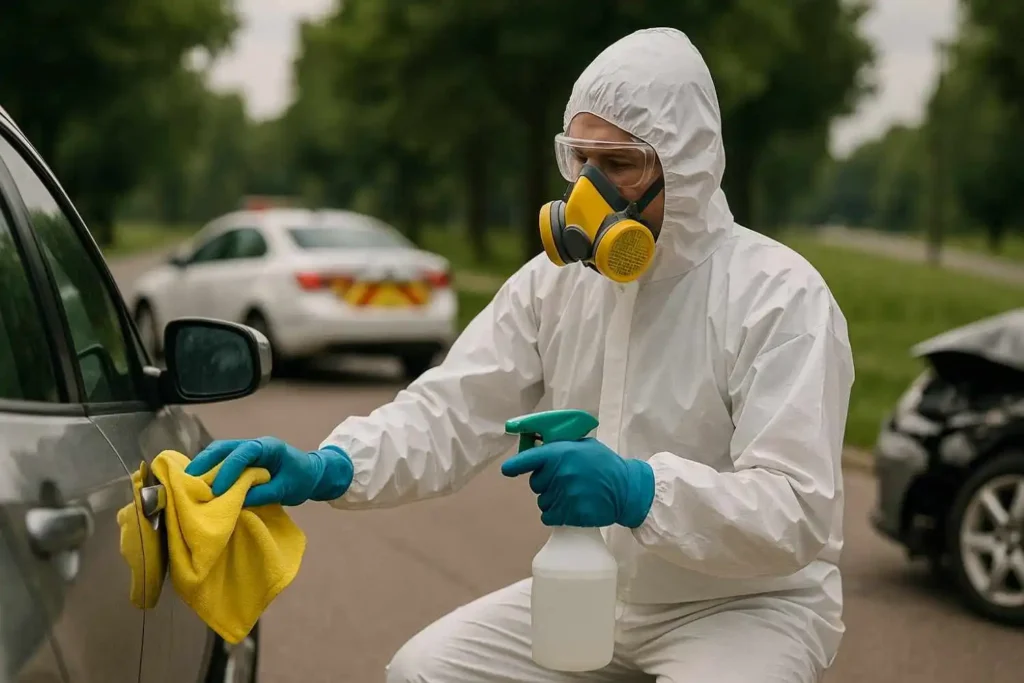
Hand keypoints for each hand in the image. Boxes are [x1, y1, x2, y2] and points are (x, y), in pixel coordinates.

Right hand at [185, 437, 352, 506]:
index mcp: (268, 447)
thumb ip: (263, 493)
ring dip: (204, 464)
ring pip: (220, 452)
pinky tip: (199, 481)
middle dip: (205, 461)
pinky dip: (210, 469)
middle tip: (188, 478)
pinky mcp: (243, 460)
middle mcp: (254, 445)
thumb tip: (237, 501)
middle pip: (224, 447)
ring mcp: (247, 451)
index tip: (217, 490)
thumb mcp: (286, 489)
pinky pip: (223, 460)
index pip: (243, 454)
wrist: (312, 474)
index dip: (227, 471)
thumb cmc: (302, 479)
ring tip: (188, 480)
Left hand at [500, 438, 654, 527]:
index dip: (515, 465)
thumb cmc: (605, 464)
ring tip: (572, 495)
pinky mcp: (572, 514)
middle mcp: (561, 473)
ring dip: (552, 500)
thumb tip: (536, 446)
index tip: (507, 470)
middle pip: (535, 484)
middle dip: (545, 483)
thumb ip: (561, 446)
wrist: (627, 489)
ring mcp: (566, 495)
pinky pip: (549, 517)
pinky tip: (569, 509)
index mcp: (562, 453)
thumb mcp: (584, 445)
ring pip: (542, 502)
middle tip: (563, 481)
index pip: (529, 459)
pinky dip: (555, 515)